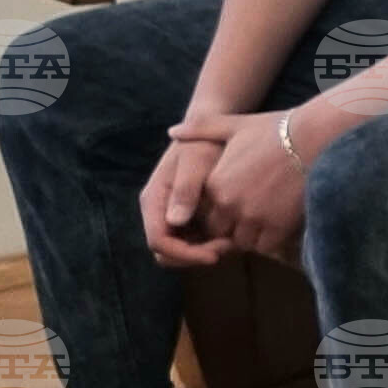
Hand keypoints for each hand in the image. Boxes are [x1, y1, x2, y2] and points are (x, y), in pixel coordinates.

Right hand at [140, 135, 235, 267]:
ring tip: (233, 242)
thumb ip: (186, 188)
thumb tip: (175, 221)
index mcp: (154, 199)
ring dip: (204, 251)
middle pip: (167, 251)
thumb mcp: (196, 160)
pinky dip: (210, 243)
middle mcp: (159, 211)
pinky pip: (194, 240)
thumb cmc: (204, 142)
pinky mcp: (188, 216)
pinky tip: (233, 235)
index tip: (214, 254)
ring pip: (181, 249)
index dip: (184, 253)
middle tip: (228, 248)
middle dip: (195, 255)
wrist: (214, 131)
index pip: (158, 240)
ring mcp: (173, 215)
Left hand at [164, 110, 309, 264]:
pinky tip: (280, 224)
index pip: (205, 213)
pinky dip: (271, 240)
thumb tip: (172, 131)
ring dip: (252, 235)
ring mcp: (253, 217)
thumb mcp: (234, 125)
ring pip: (242, 241)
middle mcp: (229, 204)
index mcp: (215, 184)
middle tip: (252, 213)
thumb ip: (201, 129)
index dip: (220, 210)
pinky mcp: (277, 227)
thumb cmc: (277, 129)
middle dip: (233, 226)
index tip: (237, 200)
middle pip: (221, 231)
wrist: (315, 137)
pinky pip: (265, 246)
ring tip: (267, 219)